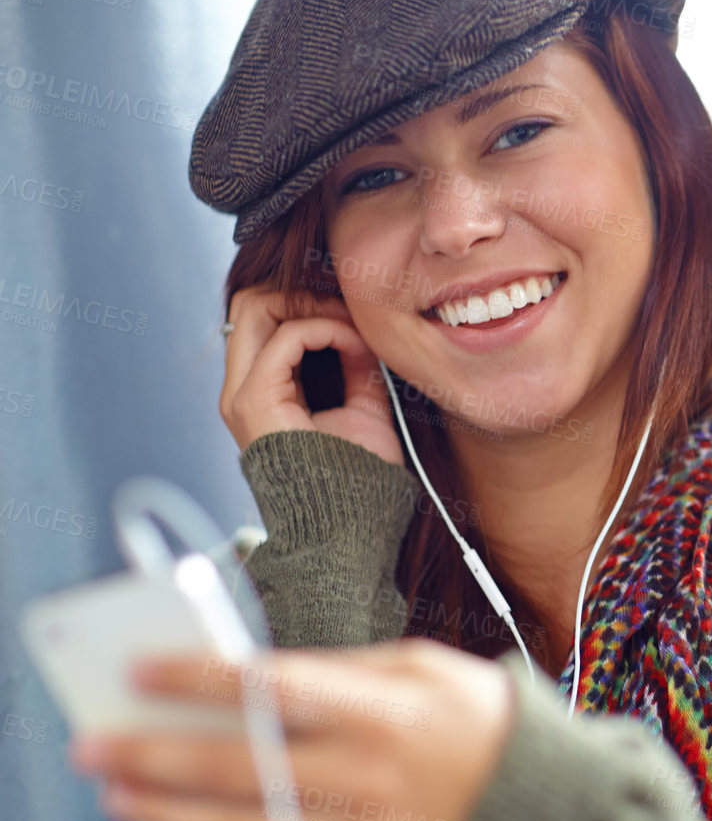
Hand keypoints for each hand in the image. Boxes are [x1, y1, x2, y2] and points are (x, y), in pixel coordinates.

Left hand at [69, 639, 514, 820]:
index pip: (275, 690)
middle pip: (242, 768)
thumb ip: (342, 670)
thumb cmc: (479, 721)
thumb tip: (251, 679)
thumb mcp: (424, 668)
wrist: (555, 808)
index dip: (200, 679)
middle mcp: (375, 779)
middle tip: (96, 747)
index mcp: (388, 711)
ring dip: (170, 817)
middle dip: (156, 756)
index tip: (141, 670)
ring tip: (122, 797)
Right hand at [220, 284, 404, 465]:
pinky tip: (353, 342)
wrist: (351, 526)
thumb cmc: (359, 479)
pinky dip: (324, 328)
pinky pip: (285, 337)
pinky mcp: (255, 401)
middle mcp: (239, 391)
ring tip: (351, 323)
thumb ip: (357, 370)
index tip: (356, 317)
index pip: (264, 319)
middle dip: (302, 294)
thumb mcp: (362, 411)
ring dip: (310, 304)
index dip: (309, 303)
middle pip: (249, 304)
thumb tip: (364, 333)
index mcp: (260, 393)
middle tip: (349, 309)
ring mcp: (241, 396)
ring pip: (253, 308)